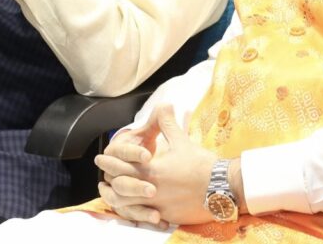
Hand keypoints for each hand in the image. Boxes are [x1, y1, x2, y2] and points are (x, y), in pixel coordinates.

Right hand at [95, 108, 169, 226]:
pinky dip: (142, 216)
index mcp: (117, 150)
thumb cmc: (149, 146)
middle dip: (135, 184)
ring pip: (120, 199)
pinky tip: (159, 219)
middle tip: (153, 188)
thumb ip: (160, 121)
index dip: (133, 153)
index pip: (119, 150)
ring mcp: (118, 188)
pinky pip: (128, 213)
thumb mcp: (154, 134)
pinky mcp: (125, 203)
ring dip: (137, 204)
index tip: (149, 155)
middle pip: (118, 179)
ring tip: (156, 208)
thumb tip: (167, 105)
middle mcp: (113, 170)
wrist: (144, 162)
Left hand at [96, 105, 218, 225]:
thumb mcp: (182, 141)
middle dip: (109, 181)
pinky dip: (134, 212)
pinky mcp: (167, 216)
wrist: (221, 187)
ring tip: (111, 194)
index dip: (110, 163)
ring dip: (118, 199)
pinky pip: (143, 217)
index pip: (123, 167)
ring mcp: (158, 206)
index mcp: (152, 170)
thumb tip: (163, 104)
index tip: (101, 159)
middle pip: (121, 188)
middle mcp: (151, 190)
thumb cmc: (201, 163)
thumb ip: (168, 123)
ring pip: (128, 206)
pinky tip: (132, 210)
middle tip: (101, 178)